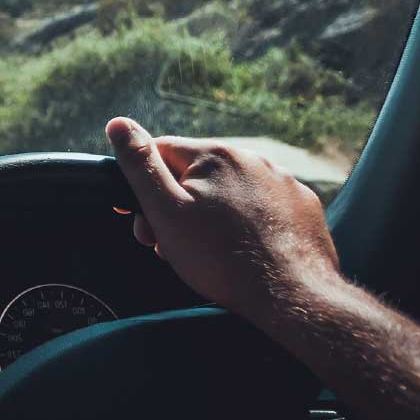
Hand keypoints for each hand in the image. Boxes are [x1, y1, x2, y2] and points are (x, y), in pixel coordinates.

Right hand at [103, 117, 341, 315]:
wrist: (290, 296)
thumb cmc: (221, 258)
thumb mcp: (165, 211)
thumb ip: (140, 165)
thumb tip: (117, 124)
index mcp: (214, 154)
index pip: (160, 152)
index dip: (144, 188)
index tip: (146, 223)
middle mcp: (252, 158)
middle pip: (195, 174)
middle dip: (178, 207)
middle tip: (172, 246)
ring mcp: (282, 181)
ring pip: (229, 191)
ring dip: (211, 215)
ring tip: (210, 252)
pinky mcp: (302, 204)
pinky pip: (262, 205)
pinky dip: (247, 222)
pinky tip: (244, 248)